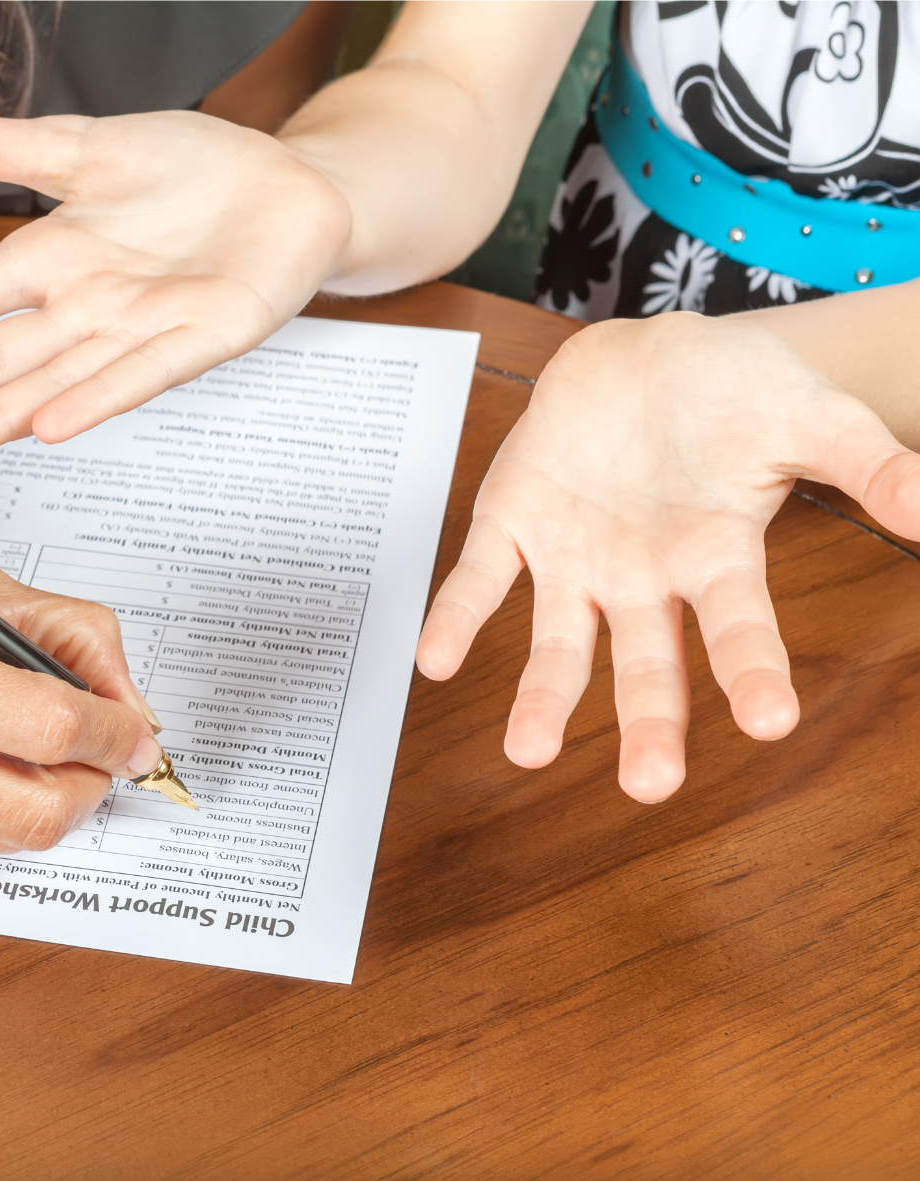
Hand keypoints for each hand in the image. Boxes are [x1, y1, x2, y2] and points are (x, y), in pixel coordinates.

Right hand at [0, 102, 350, 467]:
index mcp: (51, 260)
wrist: (291, 188)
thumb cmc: (191, 173)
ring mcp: (139, 329)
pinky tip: (52, 423)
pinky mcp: (204, 335)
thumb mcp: (83, 146)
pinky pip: (144, 373)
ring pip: (52, 379)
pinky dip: (98, 397)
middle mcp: (83, 308)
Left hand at [416, 312, 919, 801]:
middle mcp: (643, 578)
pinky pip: (479, 579)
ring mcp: (574, 558)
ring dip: (544, 697)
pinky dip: (457, 616)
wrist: (647, 353)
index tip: (771, 721)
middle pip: (649, 664)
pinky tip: (434, 660)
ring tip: (528, 750)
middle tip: (650, 784)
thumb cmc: (735, 392)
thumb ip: (867, 462)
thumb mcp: (808, 416)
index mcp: (716, 559)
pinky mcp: (513, 524)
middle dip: (649, 723)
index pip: (739, 628)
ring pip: (559, 643)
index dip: (752, 672)